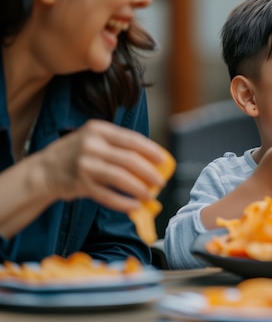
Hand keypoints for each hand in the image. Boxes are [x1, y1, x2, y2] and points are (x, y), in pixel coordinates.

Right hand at [37, 119, 167, 211]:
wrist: (43, 170)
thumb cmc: (76, 154)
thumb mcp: (94, 139)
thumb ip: (117, 145)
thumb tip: (151, 159)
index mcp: (98, 130)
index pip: (131, 139)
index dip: (151, 150)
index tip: (163, 160)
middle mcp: (91, 145)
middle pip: (129, 160)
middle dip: (149, 173)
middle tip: (160, 182)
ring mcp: (84, 165)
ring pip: (120, 178)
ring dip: (139, 189)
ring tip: (150, 195)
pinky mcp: (80, 184)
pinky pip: (107, 195)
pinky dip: (123, 202)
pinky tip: (134, 205)